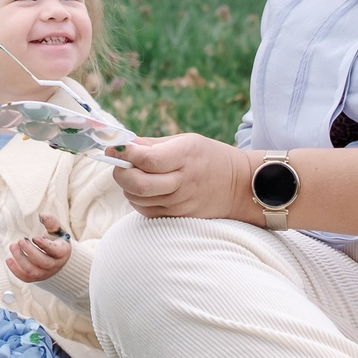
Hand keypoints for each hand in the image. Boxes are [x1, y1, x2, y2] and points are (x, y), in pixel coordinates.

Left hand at [7, 214, 71, 281]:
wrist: (58, 260)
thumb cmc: (56, 241)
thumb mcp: (58, 231)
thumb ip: (51, 222)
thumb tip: (42, 215)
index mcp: (62, 252)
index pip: (56, 251)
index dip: (45, 245)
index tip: (34, 237)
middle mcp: (55, 265)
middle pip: (43, 262)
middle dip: (30, 252)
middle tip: (20, 241)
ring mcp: (45, 273)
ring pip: (33, 271)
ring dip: (21, 260)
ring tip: (12, 246)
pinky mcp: (36, 278)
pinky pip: (25, 278)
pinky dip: (16, 270)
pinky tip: (8, 259)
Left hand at [107, 134, 255, 221]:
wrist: (239, 186)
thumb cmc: (209, 158)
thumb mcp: (186, 140)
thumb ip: (153, 144)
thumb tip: (122, 145)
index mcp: (186, 156)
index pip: (148, 160)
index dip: (126, 154)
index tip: (117, 147)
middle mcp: (182, 181)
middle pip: (138, 183)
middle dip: (120, 172)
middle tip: (119, 163)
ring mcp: (180, 203)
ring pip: (137, 199)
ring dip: (127, 186)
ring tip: (134, 175)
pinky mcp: (178, 217)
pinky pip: (146, 211)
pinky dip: (138, 200)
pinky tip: (145, 189)